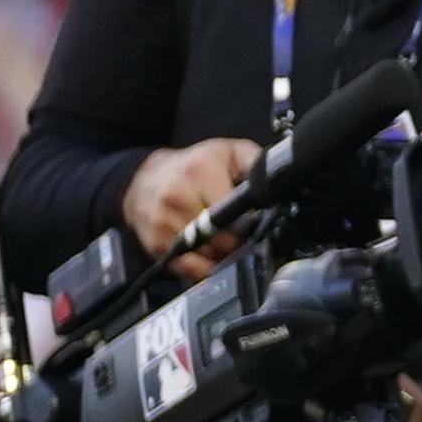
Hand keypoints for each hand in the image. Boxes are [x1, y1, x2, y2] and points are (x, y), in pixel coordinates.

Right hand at [121, 138, 259, 278]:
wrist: (147, 178)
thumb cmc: (195, 166)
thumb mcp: (230, 152)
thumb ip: (255, 164)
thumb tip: (274, 186)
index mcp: (199, 172)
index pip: (232, 210)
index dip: (249, 222)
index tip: (256, 224)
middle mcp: (177, 197)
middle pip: (221, 237)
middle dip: (238, 242)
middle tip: (245, 237)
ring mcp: (163, 223)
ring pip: (207, 255)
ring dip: (223, 256)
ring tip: (228, 243)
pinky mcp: (155, 244)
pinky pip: (188, 269)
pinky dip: (204, 268)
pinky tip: (211, 256)